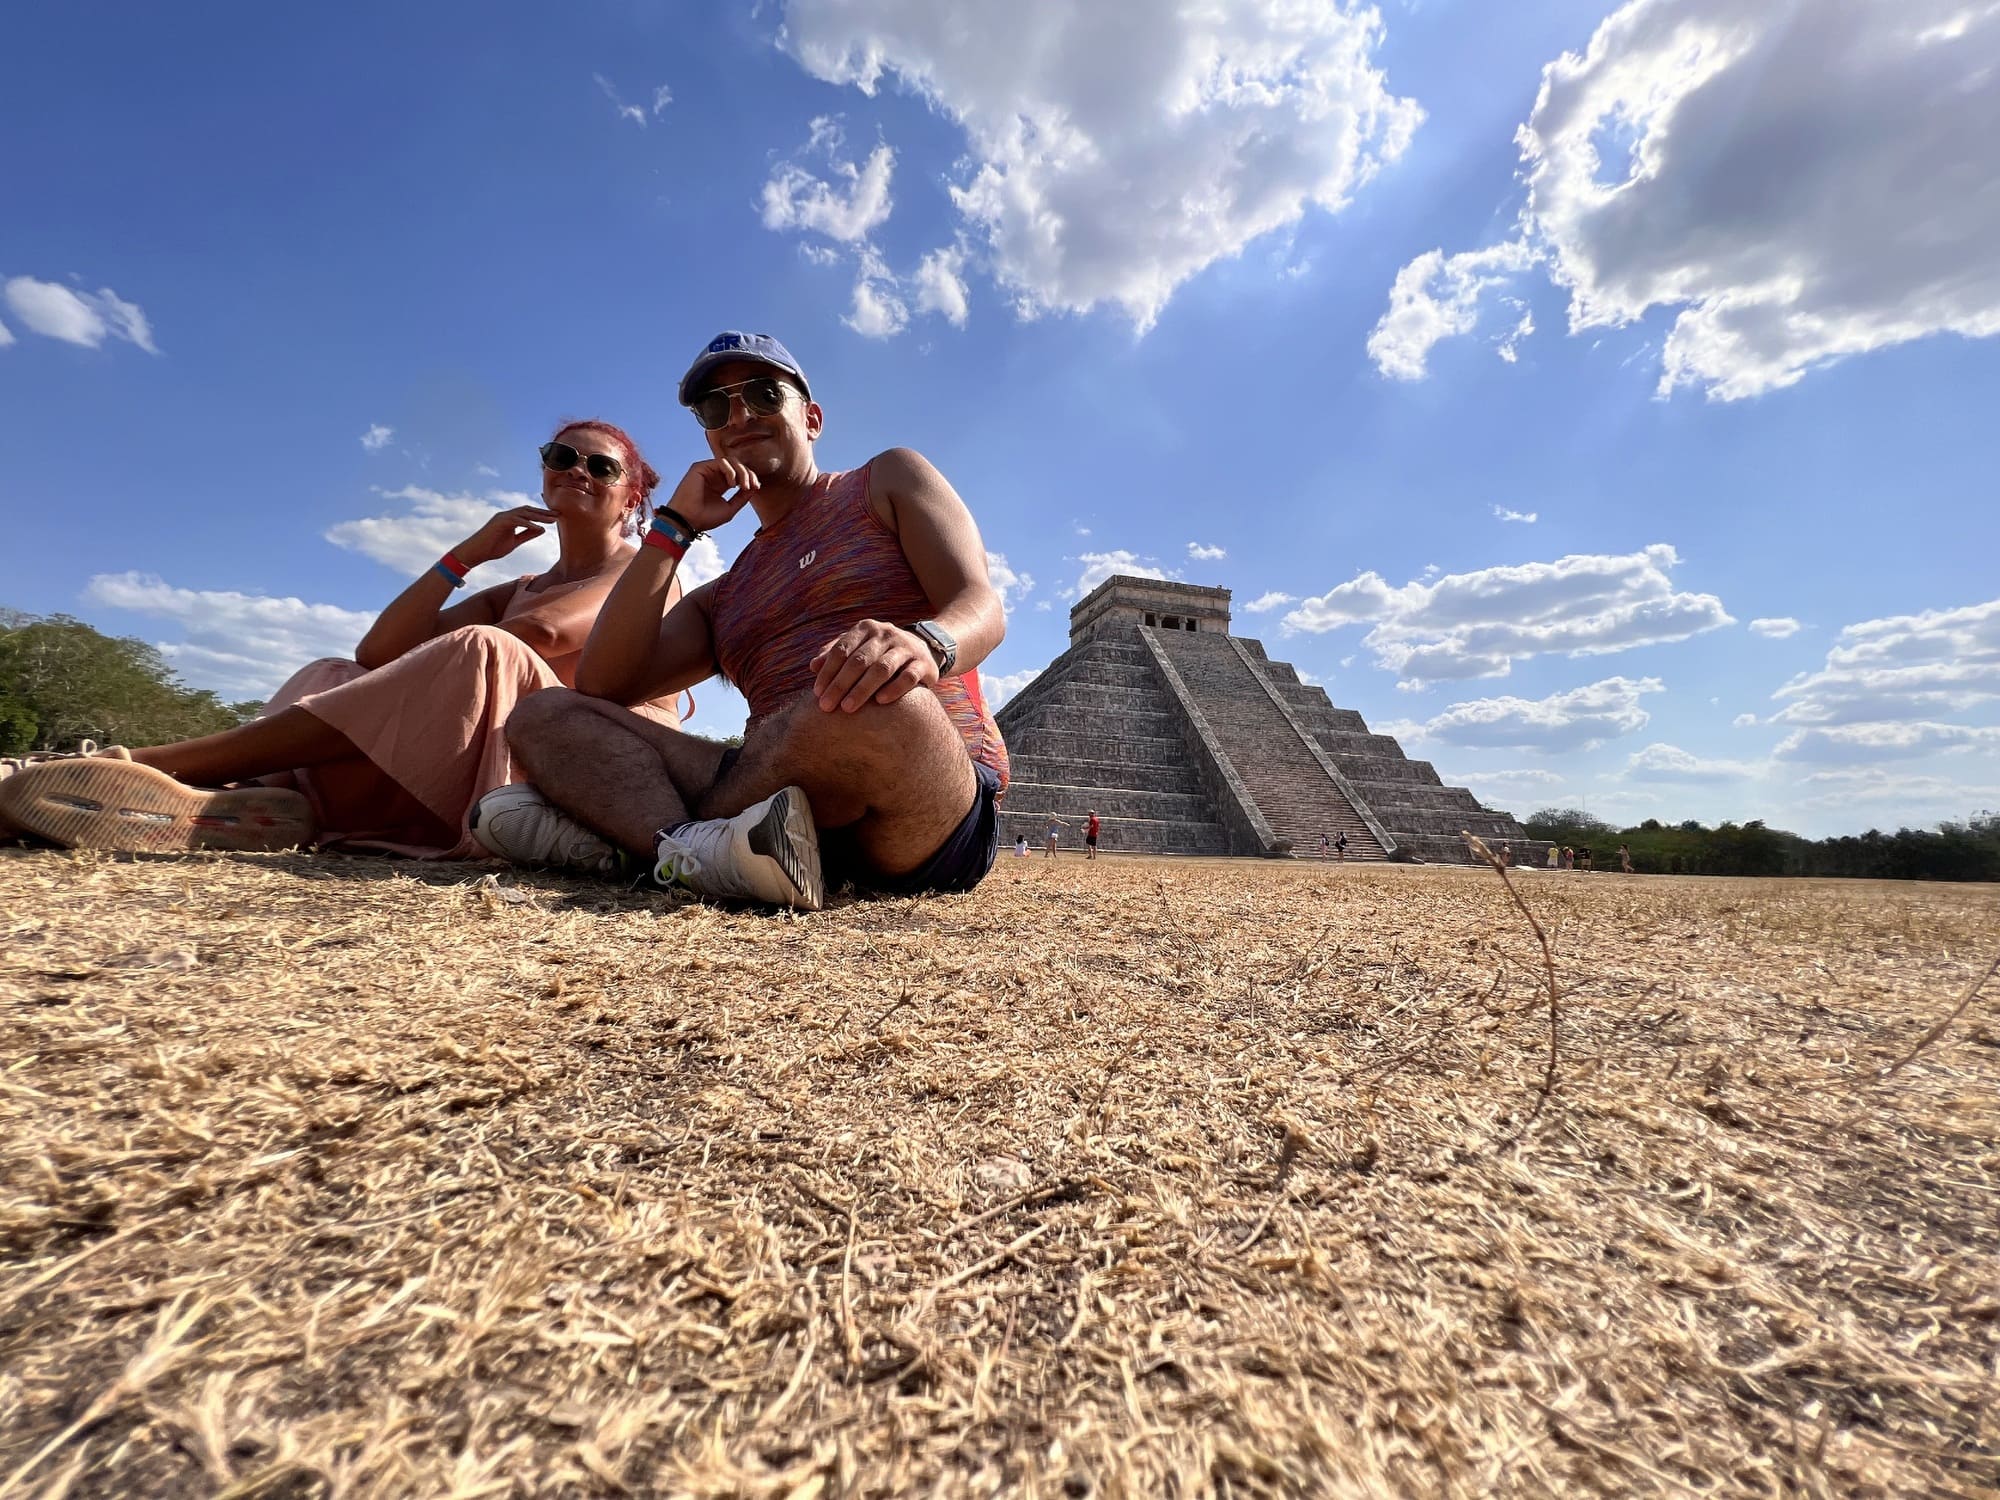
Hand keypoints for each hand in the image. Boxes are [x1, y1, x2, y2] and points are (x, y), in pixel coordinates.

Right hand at [456, 504, 557, 565]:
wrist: (475, 553)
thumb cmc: (492, 548)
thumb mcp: (514, 542)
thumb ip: (527, 534)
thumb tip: (542, 529)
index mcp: (511, 519)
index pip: (529, 514)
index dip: (543, 515)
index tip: (556, 518)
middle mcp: (507, 515)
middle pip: (529, 510)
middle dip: (544, 512)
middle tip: (559, 514)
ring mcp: (502, 517)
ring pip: (524, 513)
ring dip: (539, 516)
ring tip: (553, 520)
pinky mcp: (499, 522)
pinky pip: (517, 521)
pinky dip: (529, 524)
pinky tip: (539, 528)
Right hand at [661, 458, 760, 533]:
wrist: (688, 521)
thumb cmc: (705, 518)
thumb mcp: (730, 508)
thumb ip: (742, 497)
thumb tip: (755, 486)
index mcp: (721, 484)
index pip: (740, 474)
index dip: (750, 478)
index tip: (757, 487)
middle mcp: (714, 476)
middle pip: (738, 466)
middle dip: (749, 474)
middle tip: (752, 486)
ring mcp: (707, 470)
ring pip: (731, 461)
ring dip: (742, 472)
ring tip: (743, 485)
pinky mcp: (700, 467)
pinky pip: (721, 461)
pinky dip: (730, 470)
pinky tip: (731, 483)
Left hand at [809, 619, 936, 712]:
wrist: (923, 650)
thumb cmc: (880, 653)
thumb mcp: (858, 648)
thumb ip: (836, 654)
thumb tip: (813, 666)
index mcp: (865, 629)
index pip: (842, 650)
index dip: (828, 672)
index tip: (817, 694)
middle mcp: (885, 634)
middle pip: (859, 660)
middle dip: (840, 684)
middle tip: (826, 706)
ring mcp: (906, 647)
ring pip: (881, 668)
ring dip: (862, 689)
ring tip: (847, 708)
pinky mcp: (923, 663)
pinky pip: (908, 677)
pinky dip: (894, 689)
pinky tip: (880, 702)